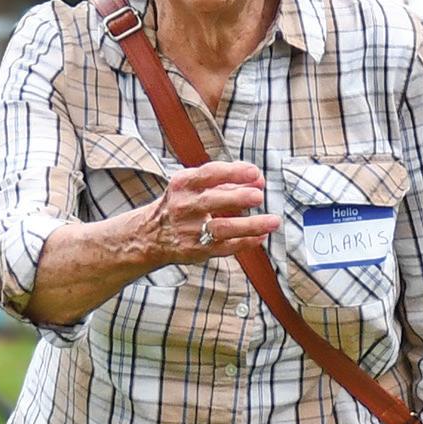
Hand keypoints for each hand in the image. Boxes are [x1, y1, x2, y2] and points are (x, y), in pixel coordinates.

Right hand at [145, 160, 278, 264]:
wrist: (150, 235)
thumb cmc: (181, 205)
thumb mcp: (194, 186)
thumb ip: (226, 181)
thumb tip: (257, 180)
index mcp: (183, 185)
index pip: (209, 174)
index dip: (233, 172)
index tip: (254, 172)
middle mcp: (184, 207)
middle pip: (213, 201)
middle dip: (238, 198)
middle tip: (258, 196)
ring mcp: (190, 230)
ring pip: (222, 228)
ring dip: (250, 225)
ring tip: (273, 221)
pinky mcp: (197, 250)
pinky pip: (226, 247)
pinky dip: (247, 241)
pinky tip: (261, 236)